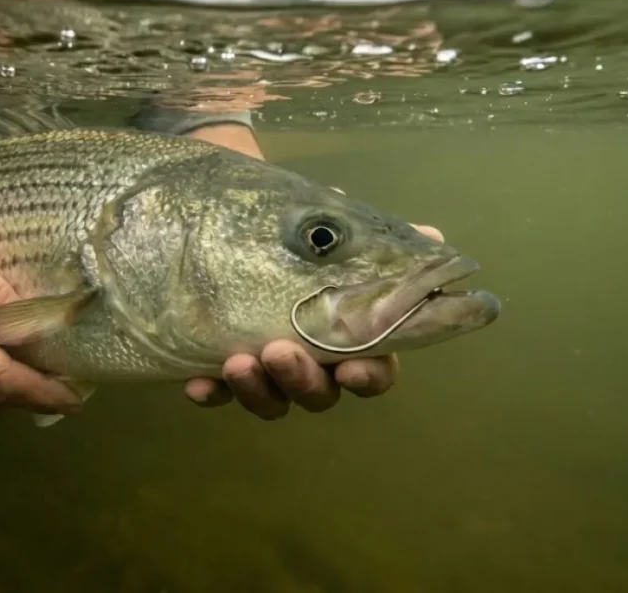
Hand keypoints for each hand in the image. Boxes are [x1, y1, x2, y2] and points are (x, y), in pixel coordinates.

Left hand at [182, 122, 444, 419]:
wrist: (220, 225)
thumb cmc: (289, 233)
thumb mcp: (323, 227)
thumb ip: (366, 236)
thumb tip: (430, 235)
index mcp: (346, 334)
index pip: (372, 370)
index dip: (367, 375)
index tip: (352, 368)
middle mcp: (312, 362)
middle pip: (320, 394)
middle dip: (303, 379)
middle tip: (280, 352)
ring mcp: (266, 372)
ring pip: (271, 402)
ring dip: (257, 389)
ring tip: (238, 362)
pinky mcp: (221, 373)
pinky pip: (219, 395)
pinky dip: (211, 393)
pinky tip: (197, 385)